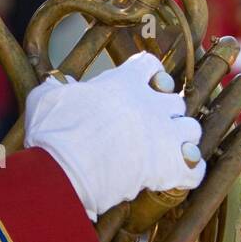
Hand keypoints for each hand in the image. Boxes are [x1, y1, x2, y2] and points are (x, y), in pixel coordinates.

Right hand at [23, 51, 205, 219]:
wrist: (64, 170)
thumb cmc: (53, 132)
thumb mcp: (45, 99)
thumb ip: (56, 87)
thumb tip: (58, 85)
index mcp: (124, 82)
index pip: (150, 65)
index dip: (147, 75)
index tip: (140, 85)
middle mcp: (150, 104)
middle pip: (175, 99)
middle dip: (165, 111)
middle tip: (148, 125)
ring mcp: (164, 135)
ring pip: (192, 130)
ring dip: (182, 139)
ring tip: (167, 150)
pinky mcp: (169, 167)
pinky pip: (195, 169)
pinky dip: (188, 173)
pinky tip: (176, 176)